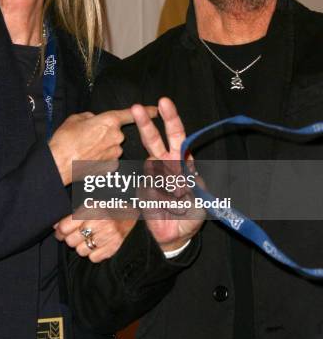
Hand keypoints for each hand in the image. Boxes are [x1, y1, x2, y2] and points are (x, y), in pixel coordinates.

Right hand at [49, 107, 155, 185]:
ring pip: (113, 147)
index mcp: (108, 121)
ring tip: (85, 150)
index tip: (155, 109)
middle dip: (106, 134)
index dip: (145, 110)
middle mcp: (116, 137)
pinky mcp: (111, 167)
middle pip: (116, 133)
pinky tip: (88, 159)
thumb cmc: (64, 140)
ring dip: (103, 147)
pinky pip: (110, 159)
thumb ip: (90, 117)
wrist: (59, 164)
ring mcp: (115, 153)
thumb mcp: (75, 119)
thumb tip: (94, 120)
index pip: (130, 114)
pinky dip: (101, 159)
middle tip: (88, 138)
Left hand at [54, 211, 135, 261]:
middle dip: (70, 238)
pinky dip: (93, 253)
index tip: (60, 231)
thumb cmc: (109, 207)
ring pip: (80, 251)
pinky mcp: (113, 248)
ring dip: (82, 246)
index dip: (60, 231)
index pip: (64, 227)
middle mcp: (98, 222)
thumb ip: (74, 214)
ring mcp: (107, 237)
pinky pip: (93, 258)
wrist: (134, 214)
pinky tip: (98, 244)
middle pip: (70, 241)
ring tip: (88, 238)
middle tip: (75, 235)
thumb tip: (56, 226)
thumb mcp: (92, 204)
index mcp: (91, 208)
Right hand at [131, 97, 204, 251]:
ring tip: (178, 201)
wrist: (175, 236)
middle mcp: (165, 165)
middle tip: (136, 108)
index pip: (176, 135)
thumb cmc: (190, 215)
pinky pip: (149, 187)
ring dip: (168, 184)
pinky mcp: (142, 190)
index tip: (164, 102)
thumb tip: (178, 175)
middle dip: (145, 124)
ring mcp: (152, 177)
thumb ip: (192, 183)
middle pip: (153, 140)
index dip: (171, 119)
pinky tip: (166, 207)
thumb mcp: (201, 198)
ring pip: (152, 167)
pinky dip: (161, 198)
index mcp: (182, 161)